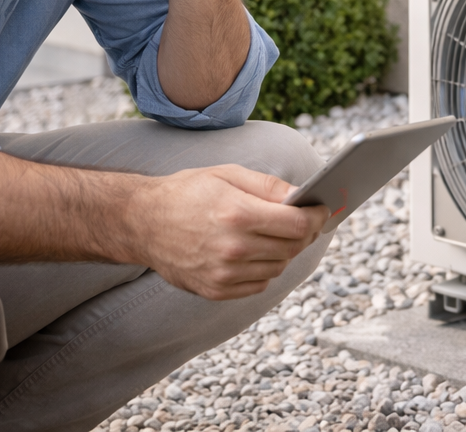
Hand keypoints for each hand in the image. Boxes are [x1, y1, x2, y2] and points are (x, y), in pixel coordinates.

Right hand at [128, 164, 327, 298]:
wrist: (142, 222)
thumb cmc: (188, 191)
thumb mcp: (228, 174)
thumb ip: (269, 186)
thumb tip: (302, 197)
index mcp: (238, 214)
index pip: (297, 225)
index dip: (317, 217)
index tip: (323, 209)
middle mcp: (232, 248)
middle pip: (292, 248)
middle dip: (306, 233)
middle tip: (307, 221)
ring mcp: (223, 274)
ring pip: (278, 267)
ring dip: (286, 250)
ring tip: (280, 234)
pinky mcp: (215, 290)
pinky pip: (259, 284)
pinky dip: (266, 268)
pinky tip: (258, 251)